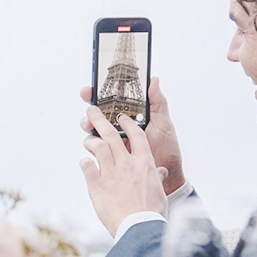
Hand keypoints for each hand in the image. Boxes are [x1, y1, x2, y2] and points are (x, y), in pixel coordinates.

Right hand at [80, 77, 184, 194]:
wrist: (168, 177)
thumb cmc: (167, 148)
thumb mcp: (163, 123)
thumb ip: (157, 102)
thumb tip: (154, 80)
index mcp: (131, 117)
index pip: (111, 101)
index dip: (98, 94)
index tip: (90, 89)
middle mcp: (120, 128)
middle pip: (98, 115)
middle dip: (90, 111)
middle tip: (90, 111)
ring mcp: (114, 143)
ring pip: (94, 131)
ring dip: (88, 126)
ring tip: (90, 127)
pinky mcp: (111, 158)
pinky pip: (96, 150)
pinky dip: (91, 145)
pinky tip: (94, 143)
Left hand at [80, 107, 167, 236]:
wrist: (139, 227)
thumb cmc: (152, 212)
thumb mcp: (159, 192)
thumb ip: (157, 178)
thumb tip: (161, 173)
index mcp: (144, 163)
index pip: (136, 135)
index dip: (127, 123)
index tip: (121, 117)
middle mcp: (127, 164)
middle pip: (111, 134)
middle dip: (99, 119)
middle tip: (91, 110)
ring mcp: (111, 173)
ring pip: (97, 147)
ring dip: (90, 141)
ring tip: (87, 139)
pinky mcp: (97, 185)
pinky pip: (87, 167)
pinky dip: (85, 162)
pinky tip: (85, 162)